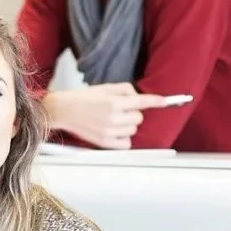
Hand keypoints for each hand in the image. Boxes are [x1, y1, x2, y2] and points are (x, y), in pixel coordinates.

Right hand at [43, 83, 167, 149]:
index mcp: (113, 102)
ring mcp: (108, 132)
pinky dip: (124, 137)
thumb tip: (139, 97)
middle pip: (139, 118)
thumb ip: (125, 90)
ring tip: (114, 120)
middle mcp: (112, 118)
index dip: (156, 101)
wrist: (64, 110)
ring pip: (133, 130)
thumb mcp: (105, 87)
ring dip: (128, 125)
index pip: (141, 102)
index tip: (165, 102)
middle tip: (121, 109)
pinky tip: (114, 131)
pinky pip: (126, 143)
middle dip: (134, 112)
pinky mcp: (104, 143)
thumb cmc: (84, 98)